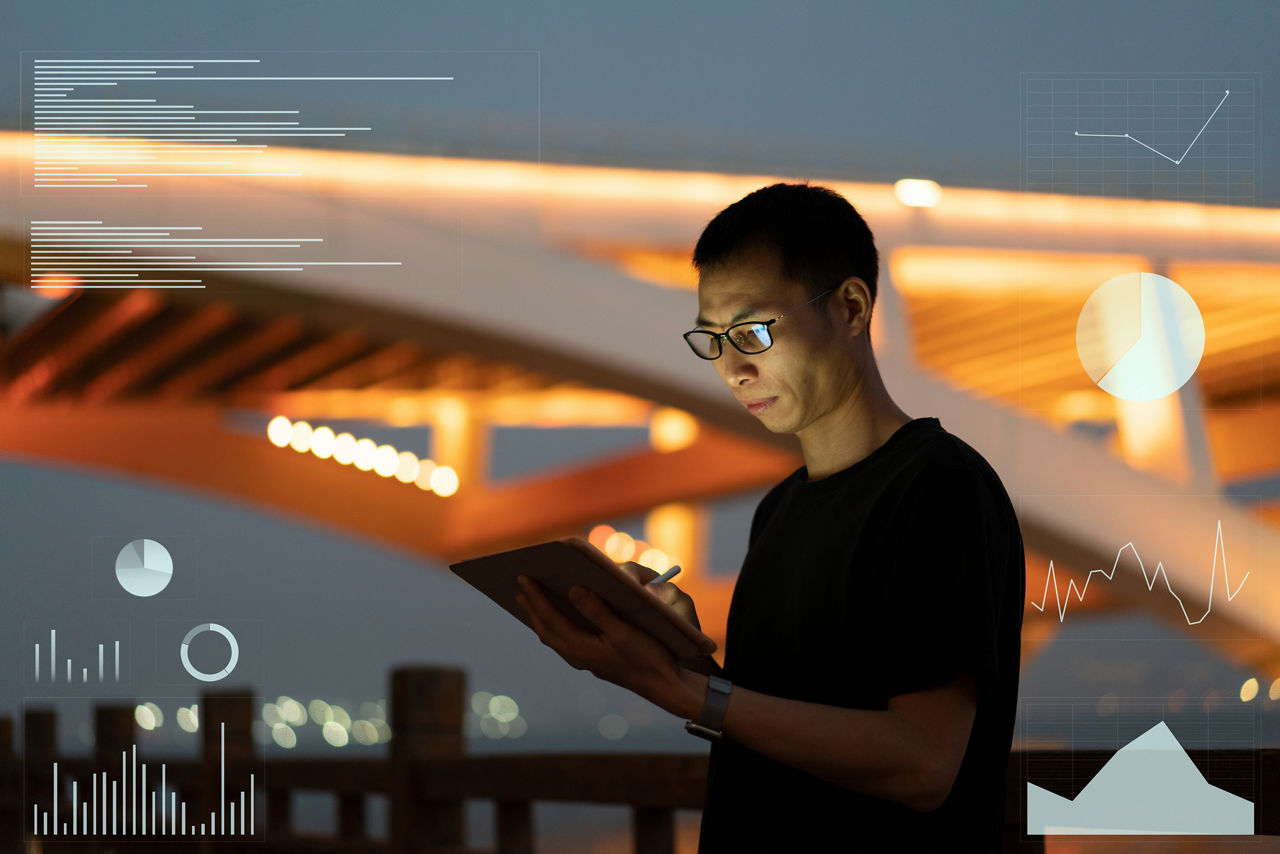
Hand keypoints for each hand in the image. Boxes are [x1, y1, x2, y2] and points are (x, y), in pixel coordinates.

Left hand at [514, 574, 702, 718]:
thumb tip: (573, 590)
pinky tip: (558, 619)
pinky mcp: (594, 661)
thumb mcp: (624, 631)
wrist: (665, 685)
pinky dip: (555, 626)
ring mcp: (585, 661)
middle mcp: (578, 656)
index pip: (550, 618)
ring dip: (540, 617)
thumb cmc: (648, 656)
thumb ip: (597, 611)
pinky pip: (564, 641)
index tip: (522, 577)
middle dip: (531, 606)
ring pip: (553, 637)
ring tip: (531, 601)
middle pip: (545, 628)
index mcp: (581, 648)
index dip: (535, 596)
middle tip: (519, 586)